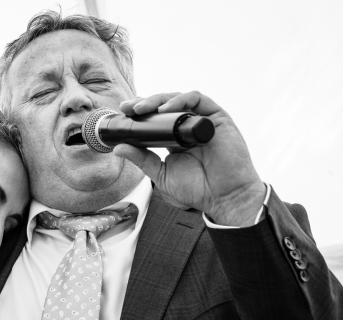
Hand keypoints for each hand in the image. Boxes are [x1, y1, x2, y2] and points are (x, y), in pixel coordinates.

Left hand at [115, 91, 265, 226]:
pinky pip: (198, 99)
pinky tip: (166, 109)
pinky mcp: (217, 117)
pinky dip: (180, 100)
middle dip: (144, 103)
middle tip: (128, 108)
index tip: (122, 113)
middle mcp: (189, 126)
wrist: (224, 197)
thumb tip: (118, 148)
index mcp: (175, 138)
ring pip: (179, 99)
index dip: (139, 113)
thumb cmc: (198, 189)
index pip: (155, 119)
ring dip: (158, 99)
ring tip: (141, 108)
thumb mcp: (161, 174)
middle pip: (165, 106)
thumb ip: (142, 160)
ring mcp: (203, 121)